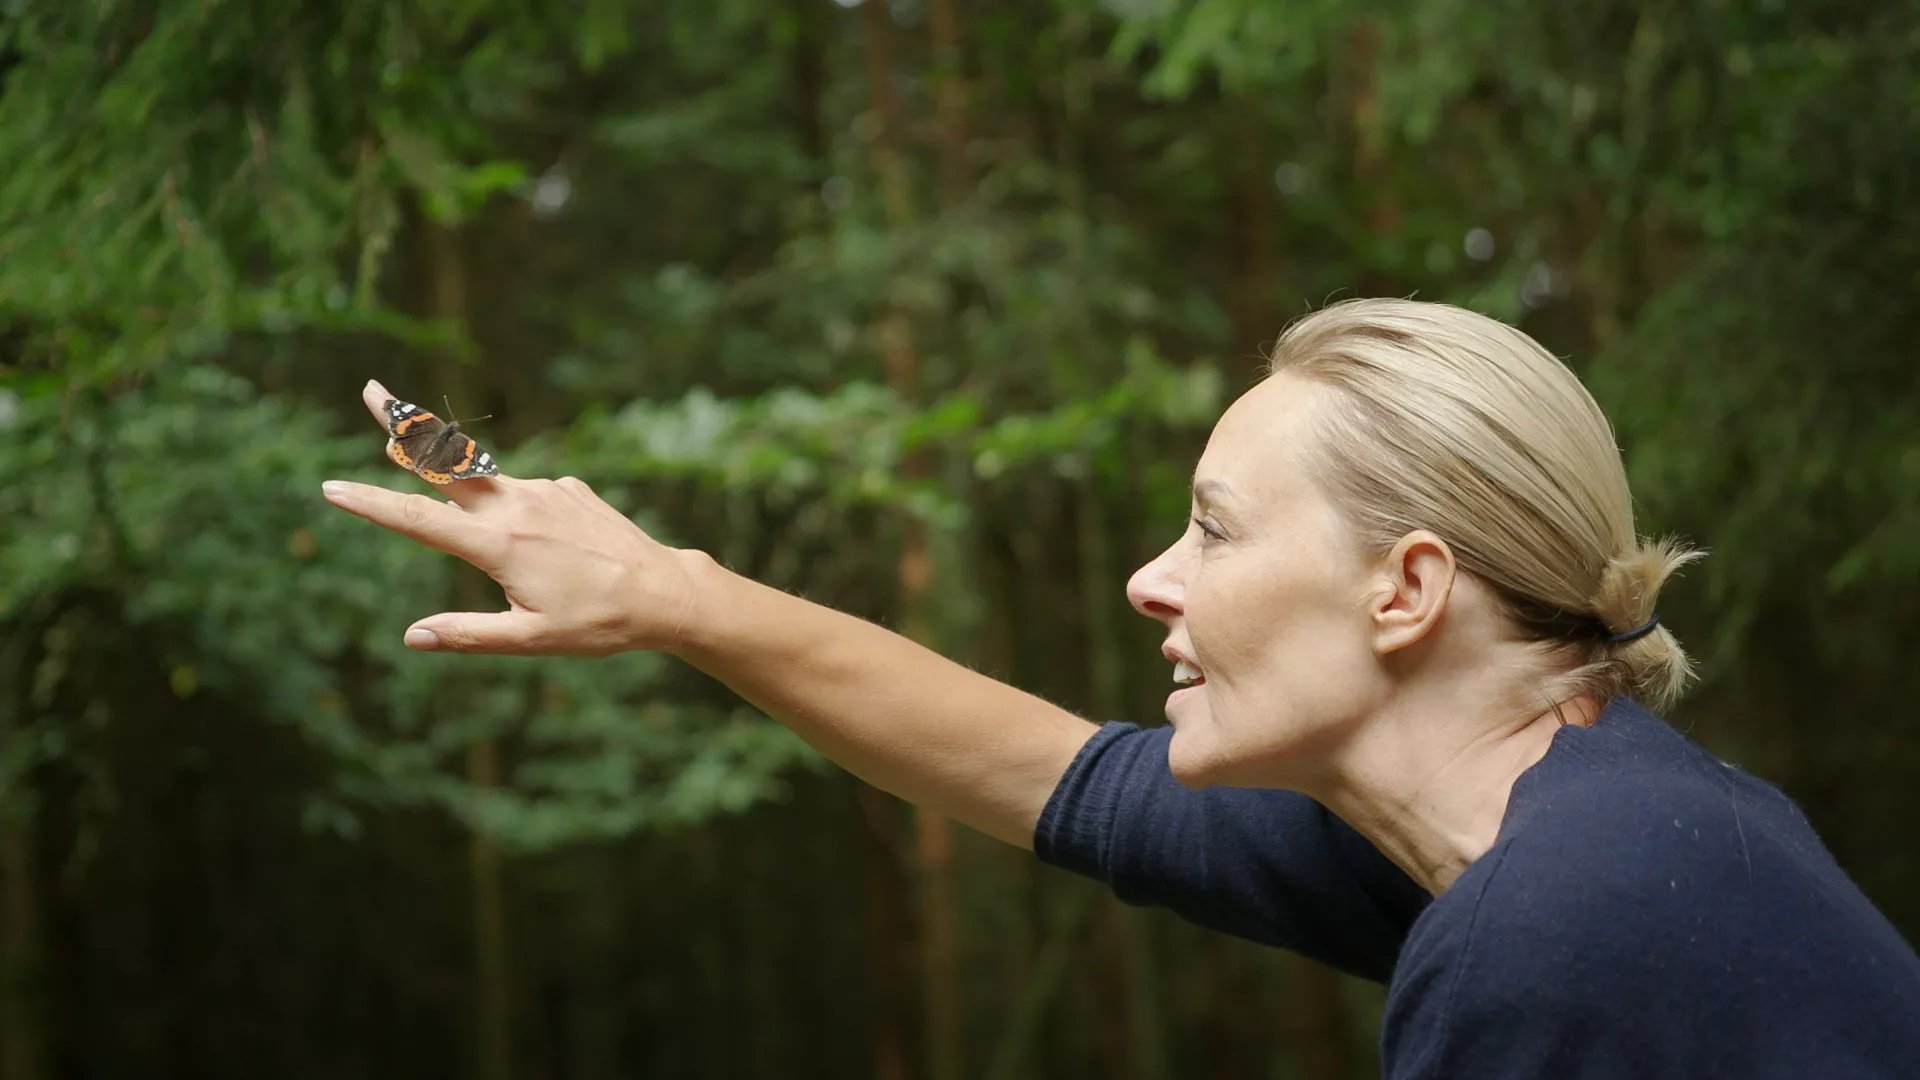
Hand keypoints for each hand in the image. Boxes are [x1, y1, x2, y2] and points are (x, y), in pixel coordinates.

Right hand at [322, 379, 704, 655]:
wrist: (665, 592)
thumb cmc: (598, 623)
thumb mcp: (529, 640)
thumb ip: (468, 635)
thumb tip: (413, 637)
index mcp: (499, 544)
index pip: (419, 519)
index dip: (372, 504)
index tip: (331, 488)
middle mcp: (517, 505)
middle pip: (446, 460)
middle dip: (403, 424)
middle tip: (368, 387)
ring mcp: (546, 490)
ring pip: (485, 480)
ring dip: (456, 475)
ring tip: (459, 497)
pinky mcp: (569, 487)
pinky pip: (526, 496)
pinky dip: (514, 510)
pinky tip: (550, 550)